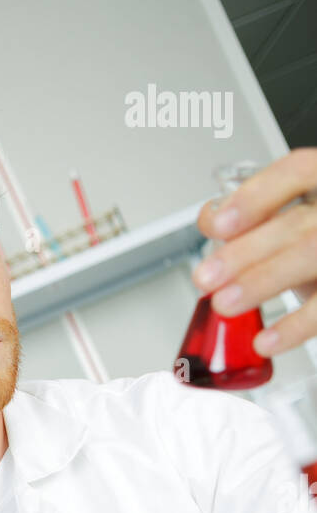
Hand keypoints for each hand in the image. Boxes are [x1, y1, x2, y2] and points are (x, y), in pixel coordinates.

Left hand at [192, 147, 316, 356]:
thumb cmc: (313, 243)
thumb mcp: (289, 224)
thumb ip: (253, 219)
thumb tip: (211, 220)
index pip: (297, 172)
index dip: (256, 197)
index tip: (218, 224)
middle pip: (297, 223)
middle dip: (244, 252)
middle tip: (207, 277)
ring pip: (310, 255)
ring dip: (261, 282)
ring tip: (225, 303)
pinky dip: (294, 327)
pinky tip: (265, 340)